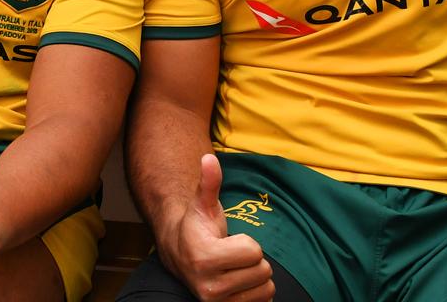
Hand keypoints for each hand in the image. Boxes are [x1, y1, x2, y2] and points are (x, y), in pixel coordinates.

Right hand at [157, 155, 273, 301]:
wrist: (181, 256)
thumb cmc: (197, 227)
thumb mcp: (203, 204)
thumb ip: (209, 182)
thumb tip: (208, 159)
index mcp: (204, 258)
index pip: (254, 251)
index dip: (247, 242)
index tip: (228, 240)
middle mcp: (209, 287)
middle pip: (262, 271)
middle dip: (253, 259)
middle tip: (233, 255)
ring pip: (266, 289)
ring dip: (256, 277)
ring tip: (236, 268)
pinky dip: (258, 292)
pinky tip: (240, 283)